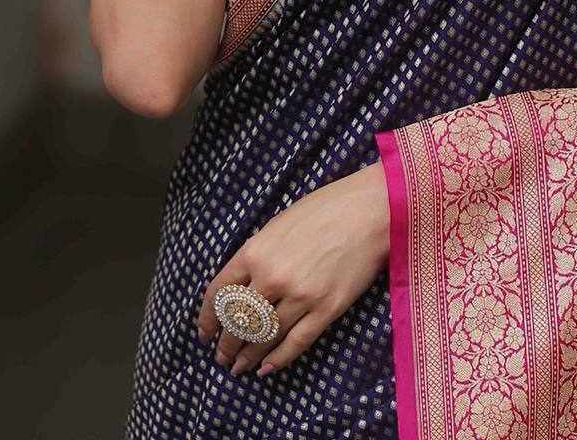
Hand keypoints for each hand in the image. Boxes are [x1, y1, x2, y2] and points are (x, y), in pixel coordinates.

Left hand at [196, 159, 389, 377]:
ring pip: (264, 337)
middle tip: (222, 357)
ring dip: (248, 356)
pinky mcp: (326, 309)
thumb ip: (258, 254)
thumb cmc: (326, 208)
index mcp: (255, 251)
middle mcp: (272, 277)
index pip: (219, 293)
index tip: (204, 333)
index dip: (208, 318)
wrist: (371, 210)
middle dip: (227, 344)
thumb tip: (243, 284)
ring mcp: (300, 296)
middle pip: (238, 321)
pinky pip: (296, 342)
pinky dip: (278, 359)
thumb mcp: (279, 224)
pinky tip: (267, 367)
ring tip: (239, 367)